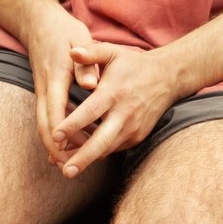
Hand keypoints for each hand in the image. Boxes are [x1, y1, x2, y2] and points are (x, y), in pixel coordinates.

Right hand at [24, 9, 98, 162]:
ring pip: (44, 122)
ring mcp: (43, 90)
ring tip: (67, 163)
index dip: (62, 132)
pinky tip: (68, 145)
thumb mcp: (78, 39)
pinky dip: (56, 132)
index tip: (69, 151)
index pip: (55, 110)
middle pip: (45, 123)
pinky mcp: (45, 91)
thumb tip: (90, 86)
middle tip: (67, 168)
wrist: (38, 21)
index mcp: (55, 77)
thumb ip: (85, 64)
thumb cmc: (63, 30)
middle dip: (54, 147)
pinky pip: (48, 116)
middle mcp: (45, 87)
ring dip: (54, 144)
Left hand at [50, 42, 178, 178]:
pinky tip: (80, 156)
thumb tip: (72, 52)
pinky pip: (114, 148)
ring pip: (107, 149)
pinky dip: (98, 153)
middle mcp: (124, 114)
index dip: (72, 125)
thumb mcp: (112, 52)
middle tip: (65, 172)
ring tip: (66, 169)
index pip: (90, 112)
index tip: (55, 136)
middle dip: (83, 158)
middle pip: (102, 141)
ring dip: (87, 160)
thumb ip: (91, 52)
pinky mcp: (137, 136)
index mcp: (114, 92)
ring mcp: (132, 128)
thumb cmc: (133, 64)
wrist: (167, 78)